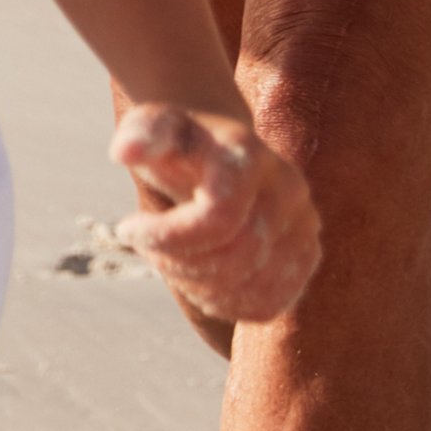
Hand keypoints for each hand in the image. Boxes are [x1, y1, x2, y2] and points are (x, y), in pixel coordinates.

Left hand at [112, 102, 316, 323]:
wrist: (217, 147)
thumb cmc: (176, 140)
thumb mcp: (153, 127)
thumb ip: (141, 135)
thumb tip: (124, 153)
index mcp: (251, 156)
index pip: (218, 220)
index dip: (166, 237)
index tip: (127, 228)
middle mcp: (290, 191)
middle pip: (239, 257)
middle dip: (179, 264)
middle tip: (147, 248)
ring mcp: (305, 227)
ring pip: (253, 287)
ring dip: (197, 286)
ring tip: (169, 259)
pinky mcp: (307, 257)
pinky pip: (267, 304)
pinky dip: (224, 303)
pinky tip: (196, 278)